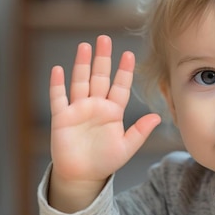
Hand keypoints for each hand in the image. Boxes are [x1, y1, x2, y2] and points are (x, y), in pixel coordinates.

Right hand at [48, 35, 160, 209]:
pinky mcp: (62, 117)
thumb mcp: (126, 147)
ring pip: (80, 82)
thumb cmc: (105, 161)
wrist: (82, 176)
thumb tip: (157, 117)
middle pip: (100, 77)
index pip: (120, 86)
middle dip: (103, 58)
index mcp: (113, 111)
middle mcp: (96, 105)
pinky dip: (57, 85)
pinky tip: (58, 69)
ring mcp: (78, 109)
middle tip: (105, 39)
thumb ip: (140, 132)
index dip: (124, 71)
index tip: (130, 55)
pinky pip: (59, 98)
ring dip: (82, 64)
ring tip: (85, 46)